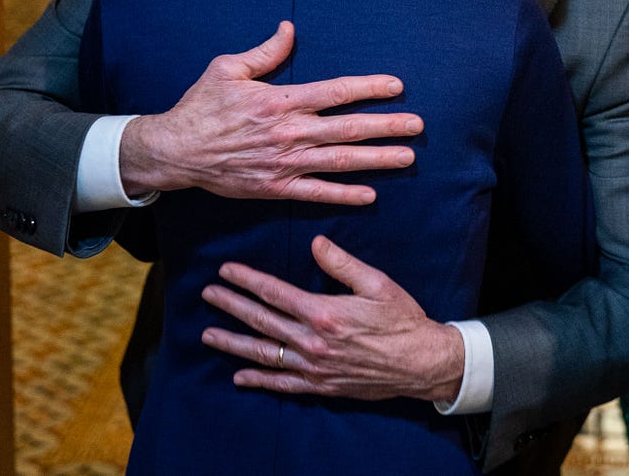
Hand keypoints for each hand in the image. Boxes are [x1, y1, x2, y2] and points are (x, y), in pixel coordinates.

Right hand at [120, 21, 422, 204]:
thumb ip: (265, 52)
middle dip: (387, 126)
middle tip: (418, 125)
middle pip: (348, 128)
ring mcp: (285, 163)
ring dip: (377, 159)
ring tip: (408, 158)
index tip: (397, 86)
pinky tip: (370, 195)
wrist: (175, 151)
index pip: (335, 92)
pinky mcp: (276, 188)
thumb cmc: (202, 106)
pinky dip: (344, 195)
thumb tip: (290, 29)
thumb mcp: (228, 68)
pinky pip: (316, 194)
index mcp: (281, 100)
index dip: (369, 88)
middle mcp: (290, 132)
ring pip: (340, 161)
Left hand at [200, 235, 464, 401]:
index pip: (275, 293)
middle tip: (208, 294)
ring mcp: (314, 367)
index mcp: (324, 312)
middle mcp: (312, 341)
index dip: (247, 280)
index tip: (226, 271)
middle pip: (262, 321)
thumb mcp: (378, 283)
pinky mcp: (321, 385)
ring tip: (208, 335)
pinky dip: (259, 380)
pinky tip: (239, 376)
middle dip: (231, 306)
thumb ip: (343, 264)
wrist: (421, 362)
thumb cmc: (402, 320)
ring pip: (264, 354)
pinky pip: (282, 384)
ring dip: (233, 343)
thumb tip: (316, 243)